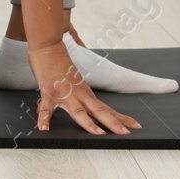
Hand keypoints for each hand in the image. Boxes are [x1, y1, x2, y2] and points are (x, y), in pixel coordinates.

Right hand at [26, 41, 142, 135]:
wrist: (48, 44)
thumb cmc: (58, 60)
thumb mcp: (71, 79)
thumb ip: (72, 92)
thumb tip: (75, 99)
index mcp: (85, 93)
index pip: (106, 108)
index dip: (120, 118)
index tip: (134, 125)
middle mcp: (78, 94)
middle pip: (98, 111)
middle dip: (113, 123)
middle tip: (126, 133)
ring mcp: (64, 93)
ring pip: (78, 111)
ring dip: (88, 123)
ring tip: (98, 133)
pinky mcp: (49, 92)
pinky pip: (46, 107)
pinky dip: (44, 118)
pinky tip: (44, 128)